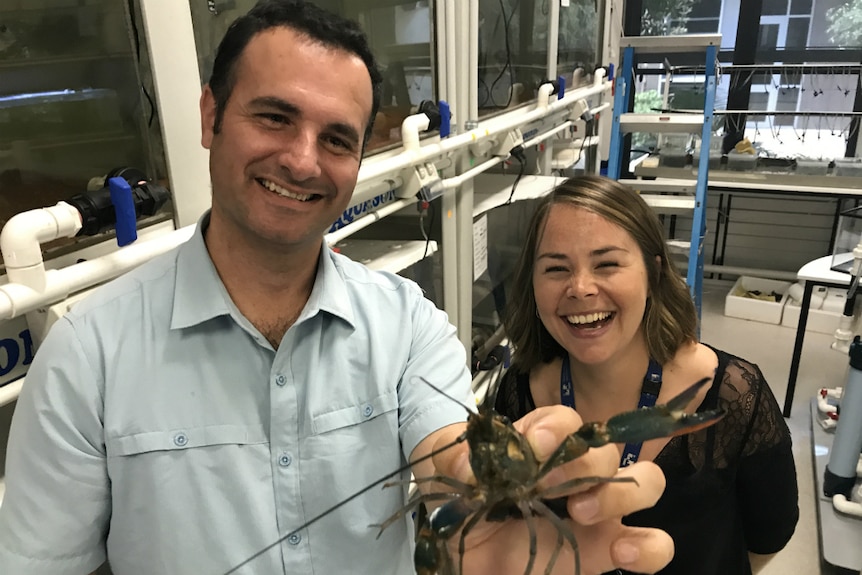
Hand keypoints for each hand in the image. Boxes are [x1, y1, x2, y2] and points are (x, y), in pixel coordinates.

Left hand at [429, 405, 672, 574]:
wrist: (459, 550)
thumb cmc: (458, 499)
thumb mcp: (443, 472)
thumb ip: (455, 462)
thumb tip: (472, 466)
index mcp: (540, 444)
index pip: (564, 420)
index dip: (554, 429)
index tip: (534, 447)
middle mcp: (575, 470)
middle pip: (606, 448)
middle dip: (585, 463)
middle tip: (549, 489)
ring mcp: (598, 508)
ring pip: (646, 482)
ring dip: (624, 492)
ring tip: (583, 514)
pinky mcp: (607, 549)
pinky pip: (654, 544)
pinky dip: (649, 546)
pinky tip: (622, 552)